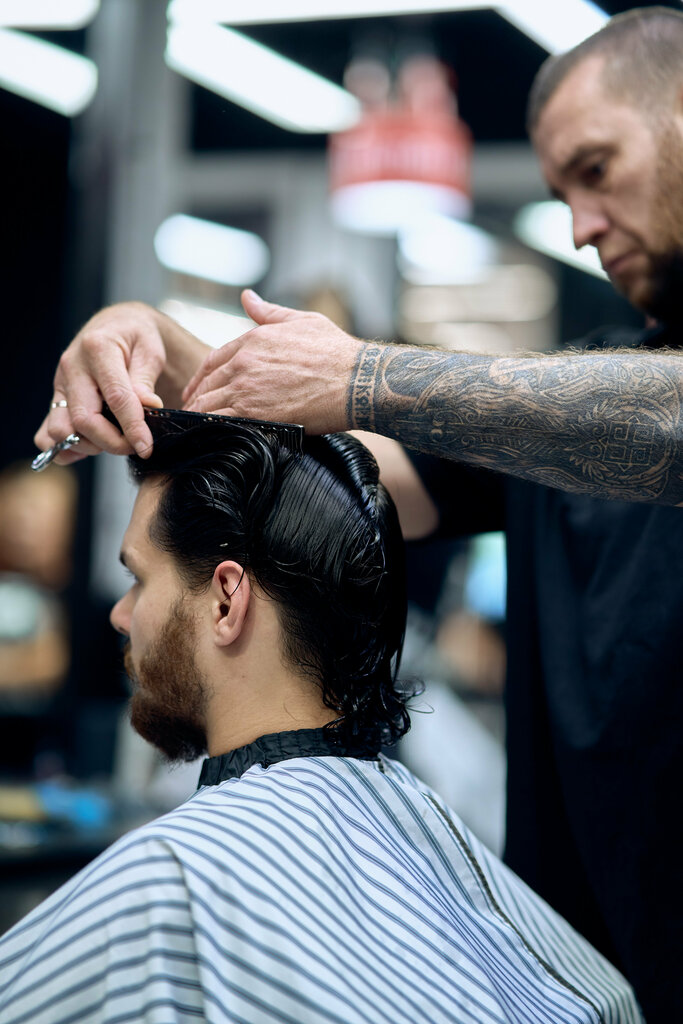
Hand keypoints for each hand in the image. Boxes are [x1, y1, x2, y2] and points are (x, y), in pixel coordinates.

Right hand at [34, 303, 166, 463]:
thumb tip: (149, 407)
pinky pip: (47, 434)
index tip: (146, 446)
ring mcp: (60, 384)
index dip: (132, 427)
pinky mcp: (56, 398)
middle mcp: (72, 366)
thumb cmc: (136, 337)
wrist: (117, 326)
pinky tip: (91, 446)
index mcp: (98, 348)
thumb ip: (146, 380)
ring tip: (115, 441)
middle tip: (135, 445)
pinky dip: (66, 448)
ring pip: (61, 431)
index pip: (115, 398)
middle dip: (112, 442)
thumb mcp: (150, 351)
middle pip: (83, 420)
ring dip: (89, 446)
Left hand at [183, 290, 365, 433]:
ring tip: (194, 429)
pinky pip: (220, 423)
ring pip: (207, 405)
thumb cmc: (335, 351)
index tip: (196, 388)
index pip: (213, 360)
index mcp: (252, 340)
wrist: (354, 381)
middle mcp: (243, 363)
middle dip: (195, 399)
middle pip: (206, 384)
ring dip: (198, 417)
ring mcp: (246, 390)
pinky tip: (207, 438)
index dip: (201, 377)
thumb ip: (268, 312)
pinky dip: (209, 430)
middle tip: (190, 411)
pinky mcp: (254, 414)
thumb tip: (247, 296)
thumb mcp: (301, 321)